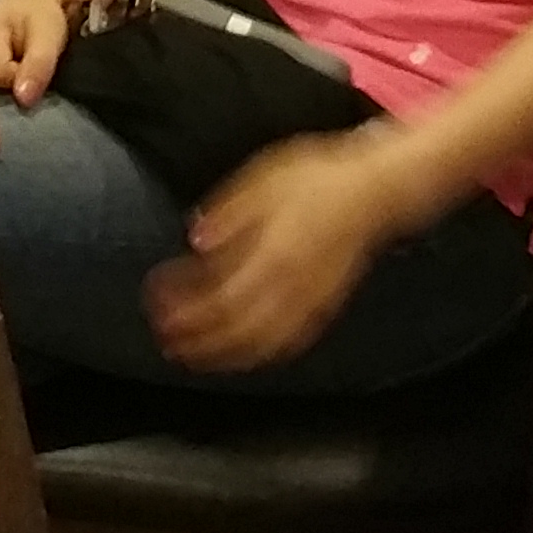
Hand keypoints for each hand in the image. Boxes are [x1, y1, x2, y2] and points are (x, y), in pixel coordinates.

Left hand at [151, 134, 410, 371]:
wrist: (376, 191)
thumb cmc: (319, 178)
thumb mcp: (264, 178)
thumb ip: (229, 212)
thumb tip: (196, 240)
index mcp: (272, 252)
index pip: (218, 296)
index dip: (185, 307)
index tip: (156, 305)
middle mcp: (290, 285)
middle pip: (234, 328)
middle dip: (195, 339)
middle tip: (164, 338)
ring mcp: (310, 302)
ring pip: (260, 343)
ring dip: (222, 354)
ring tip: (192, 355)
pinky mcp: (325, 308)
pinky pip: (289, 343)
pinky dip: (259, 354)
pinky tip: (242, 354)